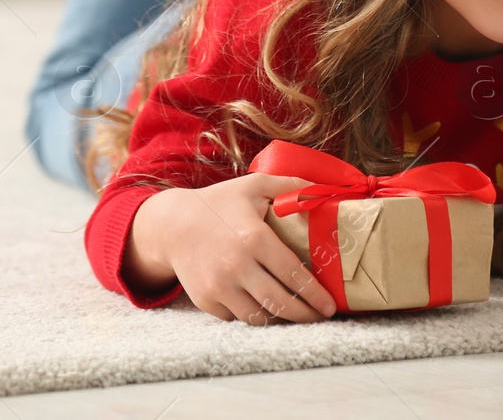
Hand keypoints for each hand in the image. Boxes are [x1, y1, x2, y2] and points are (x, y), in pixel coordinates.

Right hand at [130, 173, 338, 323]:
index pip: (293, 274)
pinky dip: (251, 314)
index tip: (330, 305)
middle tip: (320, 316)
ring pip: (259, 316)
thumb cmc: (218, 203)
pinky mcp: (206, 300)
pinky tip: (263, 305)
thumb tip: (324, 188)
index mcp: (253, 238)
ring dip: (280, 318)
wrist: (172, 224)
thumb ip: (290, 183)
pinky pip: (237, 317)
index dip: (315, 294)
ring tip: (295, 313)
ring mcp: (219, 286)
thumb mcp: (253, 186)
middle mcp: (236, 265)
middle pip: (279, 303)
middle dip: (305, 314)